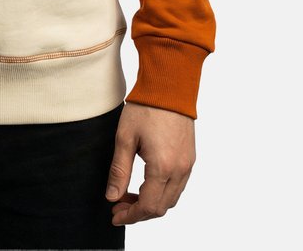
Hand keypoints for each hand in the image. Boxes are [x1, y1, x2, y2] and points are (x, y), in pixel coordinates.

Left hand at [105, 101, 195, 225]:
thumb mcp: (125, 138)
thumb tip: (112, 197)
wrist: (169, 85)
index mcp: (162, 167)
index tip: (115, 215)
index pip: (148, 206)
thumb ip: (119, 171)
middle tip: (118, 205)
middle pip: (161, 207)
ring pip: (171, 199)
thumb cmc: (146, 107)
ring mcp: (187, 164)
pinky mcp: (190, 157)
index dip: (130, 216)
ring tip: (129, 194)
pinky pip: (178, 186)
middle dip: (139, 212)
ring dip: (151, 203)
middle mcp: (180, 170)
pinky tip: (146, 183)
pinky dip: (162, 192)